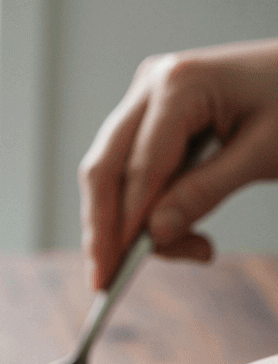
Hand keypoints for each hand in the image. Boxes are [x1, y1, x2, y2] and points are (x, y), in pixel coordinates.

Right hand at [81, 40, 277, 289]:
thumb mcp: (262, 152)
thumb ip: (205, 192)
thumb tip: (155, 234)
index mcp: (179, 83)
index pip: (138, 170)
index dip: (123, 227)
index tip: (111, 275)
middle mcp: (151, 85)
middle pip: (104, 169)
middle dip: (103, 230)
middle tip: (103, 281)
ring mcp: (147, 100)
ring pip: (109, 173)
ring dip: (124, 223)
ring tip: (183, 250)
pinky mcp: (151, 117)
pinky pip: (130, 170)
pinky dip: (142, 207)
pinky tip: (174, 231)